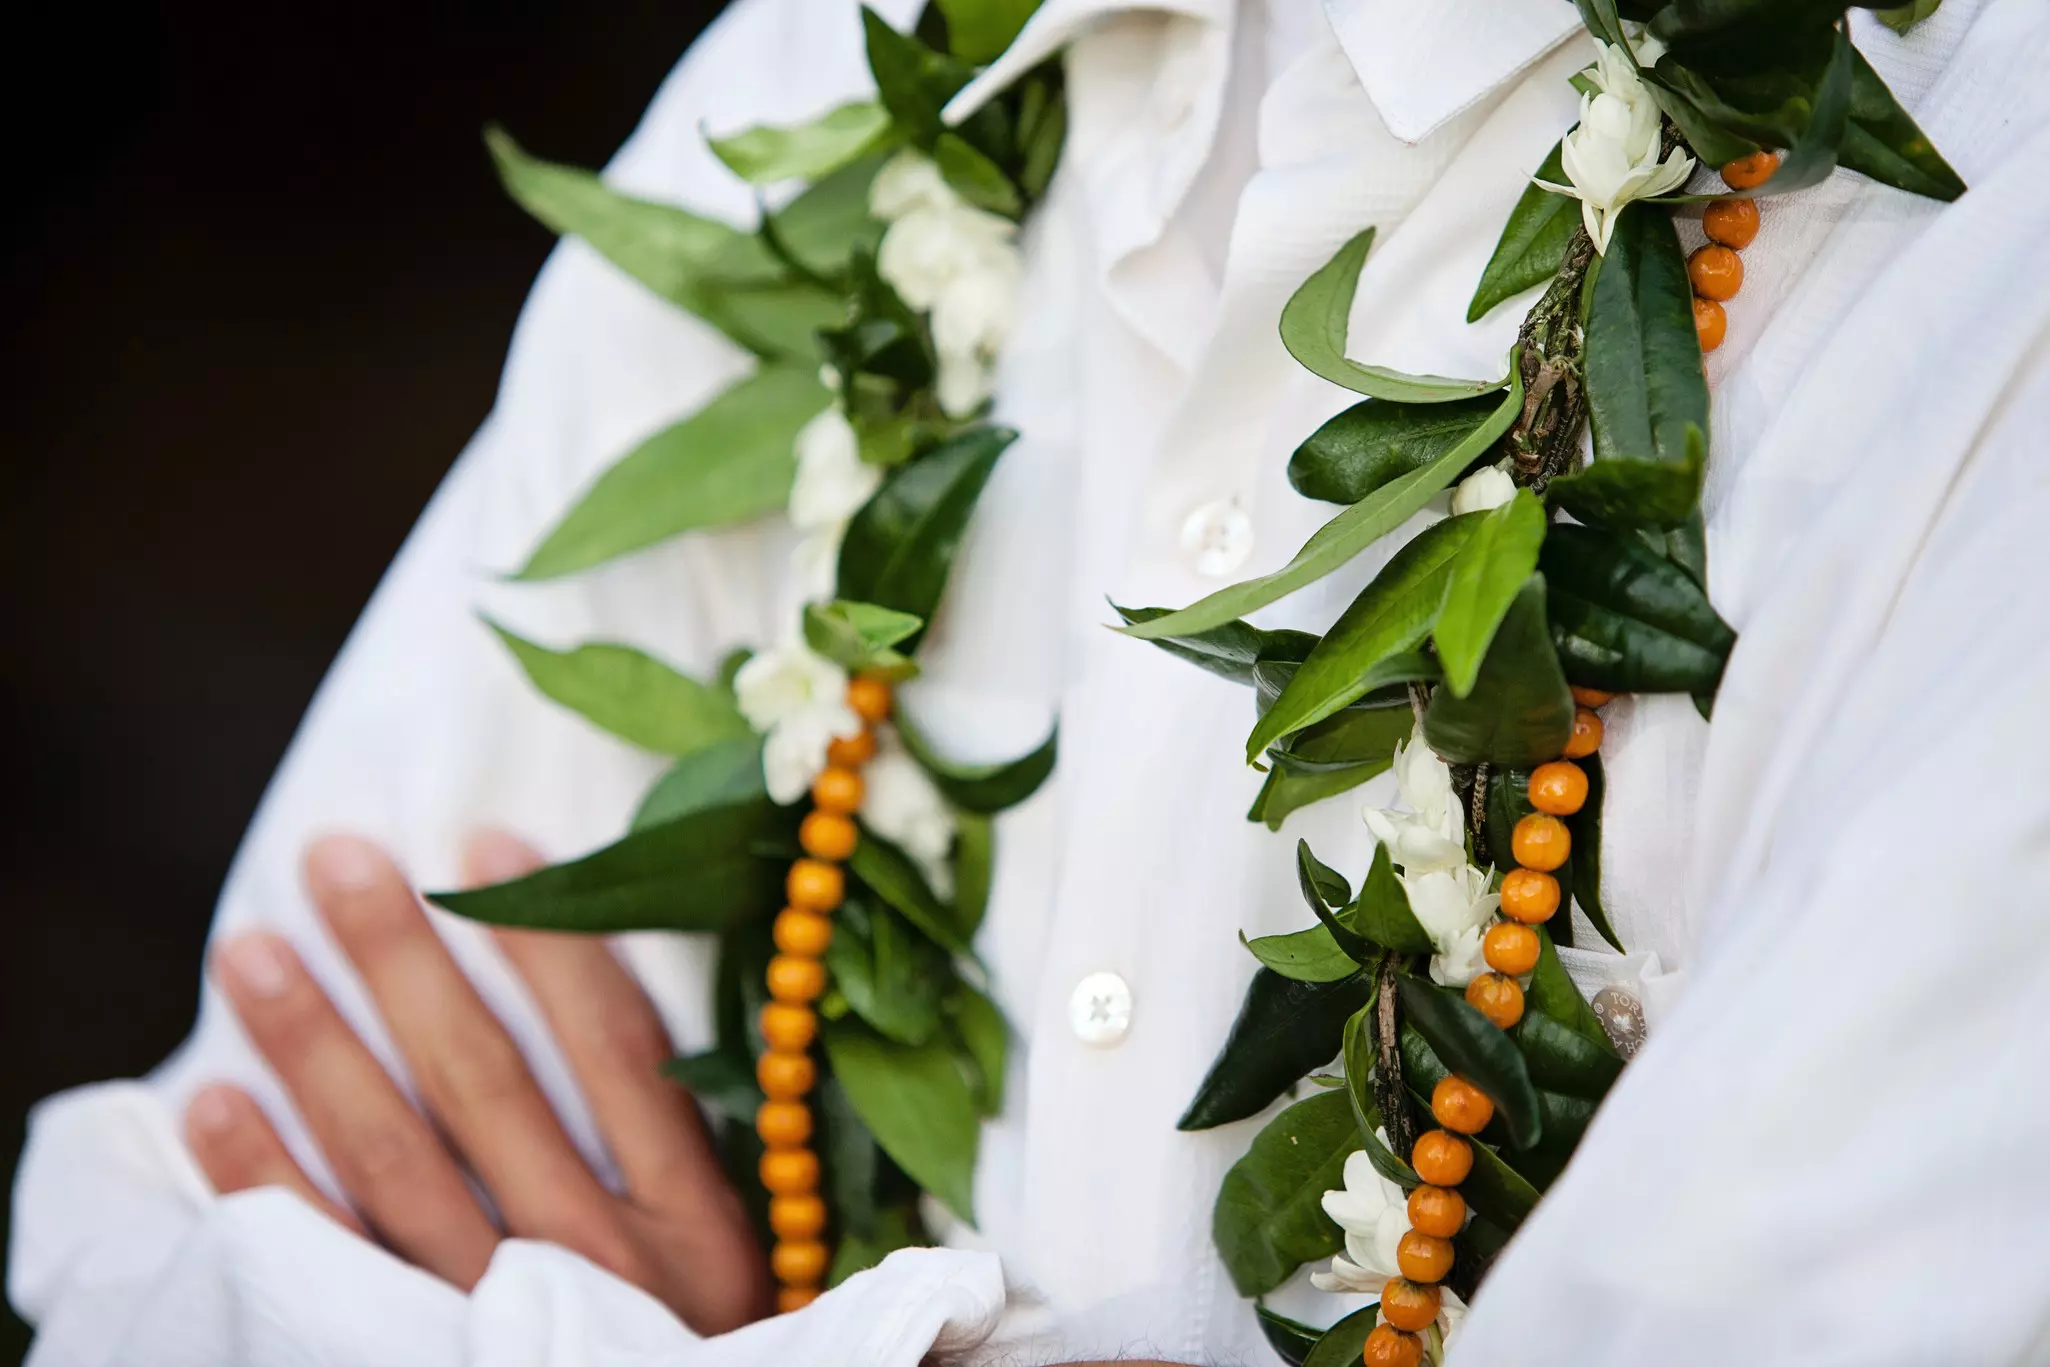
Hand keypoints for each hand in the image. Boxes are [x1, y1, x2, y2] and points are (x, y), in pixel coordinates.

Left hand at [183, 830, 769, 1333]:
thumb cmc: (698, 1336)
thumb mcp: (732, 1247)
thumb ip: (682, 1136)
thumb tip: (596, 975)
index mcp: (693, 1223)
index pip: (615, 1048)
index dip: (549, 940)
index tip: (483, 842)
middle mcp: (594, 1261)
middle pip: (485, 1084)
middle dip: (403, 961)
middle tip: (335, 863)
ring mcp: (496, 1315)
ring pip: (394, 1158)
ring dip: (314, 1046)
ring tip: (251, 954)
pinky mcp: (414, 1357)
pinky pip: (327, 1259)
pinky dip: (265, 1180)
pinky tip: (214, 1101)